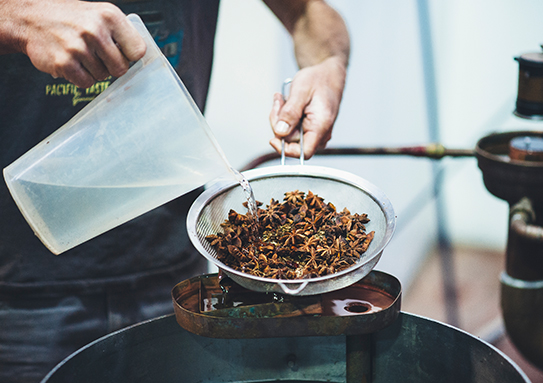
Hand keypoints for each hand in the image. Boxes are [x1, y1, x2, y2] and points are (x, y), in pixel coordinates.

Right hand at [3, 0, 145, 87]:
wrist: (31, 18)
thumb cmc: (71, 19)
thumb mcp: (100, 15)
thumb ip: (121, 34)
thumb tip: (140, 58)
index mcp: (109, 16)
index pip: (138, 51)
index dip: (130, 56)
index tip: (123, 55)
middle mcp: (95, 30)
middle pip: (121, 69)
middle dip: (112, 67)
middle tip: (99, 56)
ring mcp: (78, 47)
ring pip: (103, 77)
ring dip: (94, 71)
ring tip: (81, 55)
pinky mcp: (64, 63)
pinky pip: (86, 83)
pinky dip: (81, 78)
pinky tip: (73, 63)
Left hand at [269, 56, 346, 159]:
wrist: (328, 74)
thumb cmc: (319, 79)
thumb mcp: (301, 91)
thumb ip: (290, 113)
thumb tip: (280, 132)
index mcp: (321, 126)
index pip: (303, 152)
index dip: (285, 149)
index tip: (273, 138)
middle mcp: (319, 133)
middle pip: (291, 142)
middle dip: (279, 123)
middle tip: (279, 103)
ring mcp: (314, 132)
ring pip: (288, 135)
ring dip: (280, 118)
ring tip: (282, 99)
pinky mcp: (308, 128)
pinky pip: (290, 129)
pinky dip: (284, 117)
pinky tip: (285, 103)